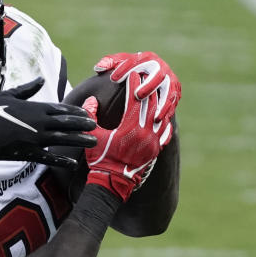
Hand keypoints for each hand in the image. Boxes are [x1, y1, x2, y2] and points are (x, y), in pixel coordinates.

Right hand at [0, 77, 97, 167]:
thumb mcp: (8, 94)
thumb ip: (27, 89)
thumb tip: (40, 79)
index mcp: (34, 108)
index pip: (61, 109)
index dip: (75, 112)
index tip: (87, 113)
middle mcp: (38, 122)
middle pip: (66, 123)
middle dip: (82, 124)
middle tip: (96, 126)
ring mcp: (34, 138)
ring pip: (62, 139)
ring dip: (79, 140)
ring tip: (93, 141)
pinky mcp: (26, 152)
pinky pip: (48, 157)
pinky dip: (61, 160)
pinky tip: (73, 162)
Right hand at [83, 71, 171, 200]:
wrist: (112, 182)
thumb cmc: (100, 159)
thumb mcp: (92, 136)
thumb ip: (91, 115)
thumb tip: (92, 99)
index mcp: (130, 127)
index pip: (134, 99)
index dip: (133, 85)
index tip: (132, 75)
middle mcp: (145, 133)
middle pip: (151, 104)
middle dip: (147, 90)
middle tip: (145, 78)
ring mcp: (154, 141)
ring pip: (160, 115)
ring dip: (157, 103)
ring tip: (154, 93)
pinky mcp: (156, 149)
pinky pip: (165, 130)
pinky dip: (162, 120)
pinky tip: (160, 114)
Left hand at [94, 51, 179, 121]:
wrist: (149, 76)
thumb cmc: (128, 70)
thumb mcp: (118, 64)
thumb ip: (108, 63)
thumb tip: (99, 68)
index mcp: (147, 58)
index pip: (137, 61)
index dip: (125, 68)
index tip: (113, 79)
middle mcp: (161, 68)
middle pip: (158, 75)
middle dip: (149, 85)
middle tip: (138, 95)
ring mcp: (170, 81)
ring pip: (170, 92)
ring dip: (163, 104)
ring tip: (154, 116)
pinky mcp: (175, 93)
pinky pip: (173, 104)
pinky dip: (168, 113)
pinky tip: (160, 123)